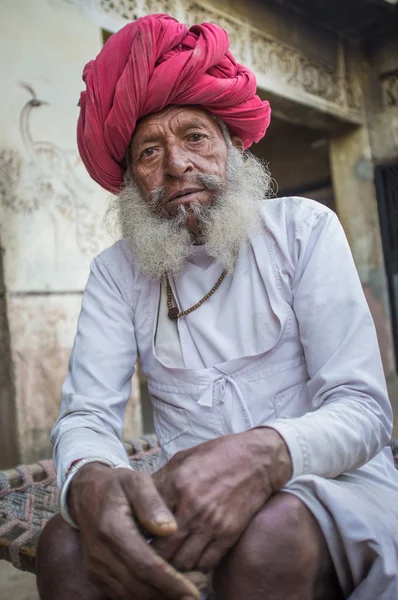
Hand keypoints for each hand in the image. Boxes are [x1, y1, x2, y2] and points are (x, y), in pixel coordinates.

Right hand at [68, 462, 203, 599]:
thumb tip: (170, 529)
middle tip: (199, 592)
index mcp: (112, 530)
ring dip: (160, 597)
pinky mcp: (96, 576)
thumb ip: (152, 502)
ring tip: (187, 591)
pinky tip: (166, 590)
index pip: (145, 565)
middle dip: (170, 594)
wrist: (86, 493)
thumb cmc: (117, 485)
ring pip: (131, 596)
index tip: (195, 589)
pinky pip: (123, 595)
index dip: (171, 582)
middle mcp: (101, 555)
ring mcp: (96, 568)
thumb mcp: (136, 481)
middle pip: (139, 587)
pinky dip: (146, 596)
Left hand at [152, 428, 291, 572]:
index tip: (136, 539)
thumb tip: (138, 502)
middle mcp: (192, 506)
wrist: (255, 459)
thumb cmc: (216, 456)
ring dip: (173, 566)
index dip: (138, 535)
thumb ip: (160, 481)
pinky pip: (206, 563)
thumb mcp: (182, 459)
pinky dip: (195, 567)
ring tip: (169, 561)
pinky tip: (191, 559)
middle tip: (149, 557)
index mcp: (176, 484)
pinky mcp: (229, 534)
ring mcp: (211, 523)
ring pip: (182, 563)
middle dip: (153, 556)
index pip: (146, 523)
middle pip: (162, 550)